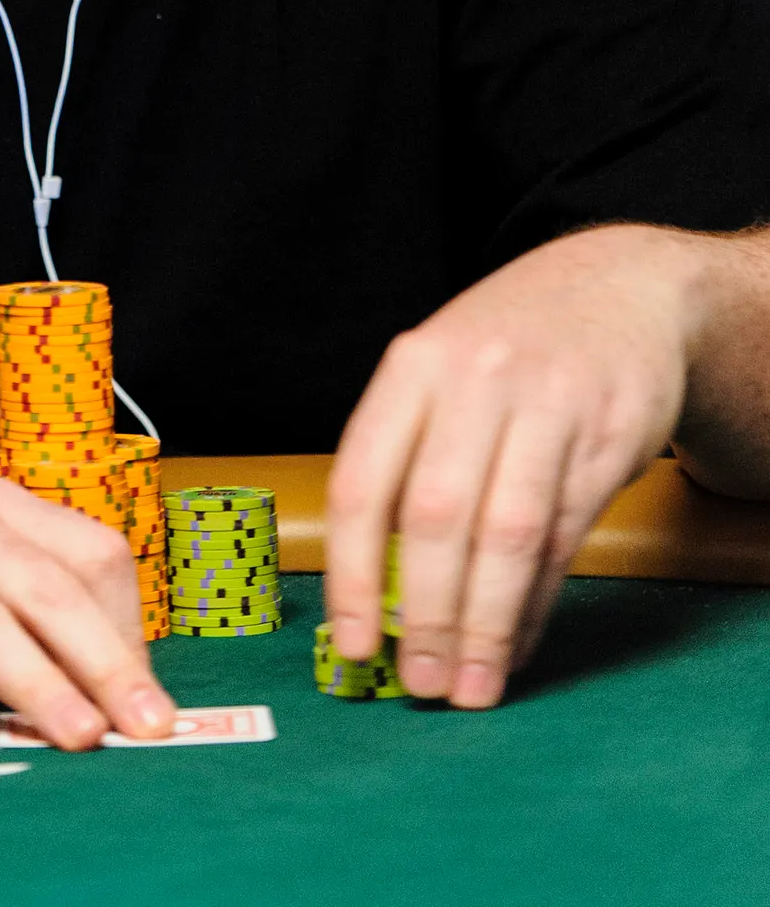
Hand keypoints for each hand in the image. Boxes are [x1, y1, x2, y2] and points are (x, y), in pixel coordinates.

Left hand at [326, 226, 699, 709]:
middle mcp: (475, 379)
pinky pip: (565, 537)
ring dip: (487, 624)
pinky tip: (518, 640)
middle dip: (425, 614)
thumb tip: (374, 587)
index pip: (363, 482)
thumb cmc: (507, 345)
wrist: (619, 287)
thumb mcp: (440, 370)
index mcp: (412, 365)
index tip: (352, 645)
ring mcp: (547, 405)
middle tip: (422, 684)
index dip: (352, 574)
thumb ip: (406, 456)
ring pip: (508, 536)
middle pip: (436, 518)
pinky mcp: (608, 435)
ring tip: (472, 685)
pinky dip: (537, 602)